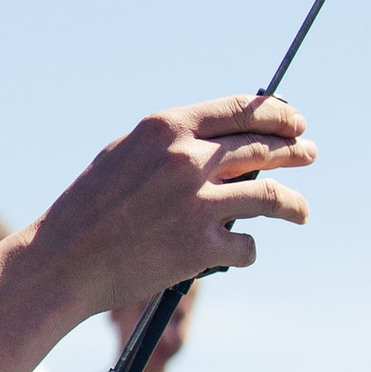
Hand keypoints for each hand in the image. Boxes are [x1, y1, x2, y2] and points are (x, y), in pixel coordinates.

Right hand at [28, 95, 314, 323]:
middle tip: (308, 155)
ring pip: (270, 196)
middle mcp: (187, 159)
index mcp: (167, 128)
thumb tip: (217, 141)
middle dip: (294, 151)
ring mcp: (197, 203)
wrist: (62, 263)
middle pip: (264, 148)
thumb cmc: (87, 210)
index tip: (295, 123)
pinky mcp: (201, 247)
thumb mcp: (124, 155)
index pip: (241, 109)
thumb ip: (170, 144)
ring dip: (293, 204)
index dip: (277, 115)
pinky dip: (247, 250)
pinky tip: (241, 252)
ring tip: (301, 211)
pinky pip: (245, 245)